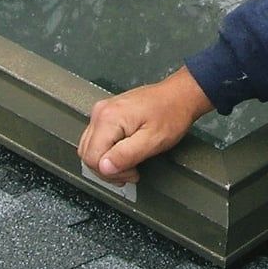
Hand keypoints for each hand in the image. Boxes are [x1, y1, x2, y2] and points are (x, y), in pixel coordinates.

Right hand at [77, 67, 213, 184]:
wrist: (180, 95)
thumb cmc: (171, 114)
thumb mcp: (152, 141)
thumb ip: (126, 156)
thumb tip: (104, 168)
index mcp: (108, 118)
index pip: (92, 158)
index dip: (110, 173)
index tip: (131, 173)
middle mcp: (100, 113)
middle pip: (87, 154)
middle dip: (108, 169)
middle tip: (131, 172)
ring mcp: (102, 112)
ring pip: (90, 148)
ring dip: (107, 162)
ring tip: (129, 165)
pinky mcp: (107, 114)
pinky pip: (97, 139)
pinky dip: (108, 151)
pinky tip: (124, 155)